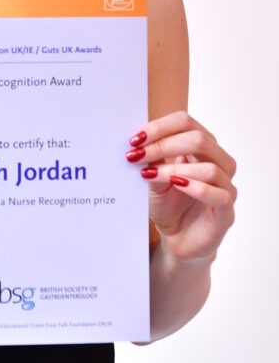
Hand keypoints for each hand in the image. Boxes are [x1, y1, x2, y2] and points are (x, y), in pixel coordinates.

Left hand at [126, 111, 236, 264]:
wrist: (176, 239)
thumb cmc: (168, 205)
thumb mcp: (153, 177)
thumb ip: (152, 160)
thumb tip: (137, 142)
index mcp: (202, 148)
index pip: (186, 123)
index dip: (160, 127)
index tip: (135, 139)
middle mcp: (219, 163)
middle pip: (200, 139)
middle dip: (164, 145)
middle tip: (137, 155)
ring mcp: (225, 187)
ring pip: (210, 168)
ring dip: (176, 169)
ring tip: (151, 174)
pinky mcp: (226, 212)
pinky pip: (220, 195)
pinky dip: (197, 188)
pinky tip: (177, 185)